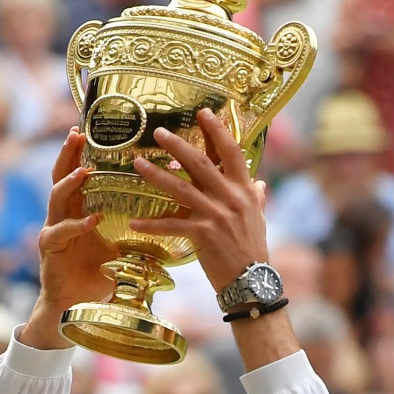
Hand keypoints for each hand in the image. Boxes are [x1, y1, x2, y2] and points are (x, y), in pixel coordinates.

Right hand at [19, 129, 117, 348]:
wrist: (75, 305)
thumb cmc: (98, 275)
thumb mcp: (121, 247)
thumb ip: (138, 230)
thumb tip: (176, 219)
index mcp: (79, 210)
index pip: (79, 174)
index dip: (83, 153)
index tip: (91, 130)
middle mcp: (63, 215)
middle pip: (61, 176)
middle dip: (68, 154)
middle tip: (77, 134)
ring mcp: (53, 230)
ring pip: (56, 198)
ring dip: (70, 183)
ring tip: (84, 172)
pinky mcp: (50, 249)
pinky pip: (61, 232)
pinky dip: (77, 226)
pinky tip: (92, 221)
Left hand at [130, 108, 268, 291]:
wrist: (251, 281)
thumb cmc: (253, 250)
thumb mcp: (259, 219)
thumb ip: (256, 198)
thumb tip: (258, 183)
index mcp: (244, 191)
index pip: (232, 153)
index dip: (217, 131)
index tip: (203, 112)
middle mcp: (231, 199)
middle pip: (201, 164)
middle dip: (177, 145)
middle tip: (157, 132)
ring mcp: (216, 216)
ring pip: (181, 189)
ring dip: (157, 175)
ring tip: (137, 164)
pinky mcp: (203, 235)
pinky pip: (172, 225)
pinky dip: (152, 224)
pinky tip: (134, 222)